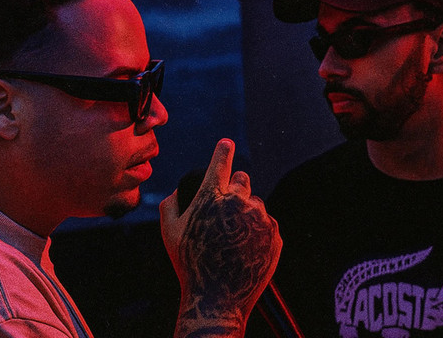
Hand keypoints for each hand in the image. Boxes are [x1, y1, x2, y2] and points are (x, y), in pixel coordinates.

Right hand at [160, 139, 281, 337]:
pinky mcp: (274, 234)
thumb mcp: (169, 232)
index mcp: (212, 195)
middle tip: (226, 209)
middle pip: (243, 178)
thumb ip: (169, 204)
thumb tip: (176, 190)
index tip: (227, 143)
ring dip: (246, 213)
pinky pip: (266, 223)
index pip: (221, 161)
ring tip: (233, 238)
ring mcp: (259, 218)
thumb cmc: (189, 263)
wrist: (218, 300)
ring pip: (255, 203)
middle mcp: (238, 201)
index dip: (223, 150)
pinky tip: (244, 249)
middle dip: (235, 187)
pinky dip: (257, 231)